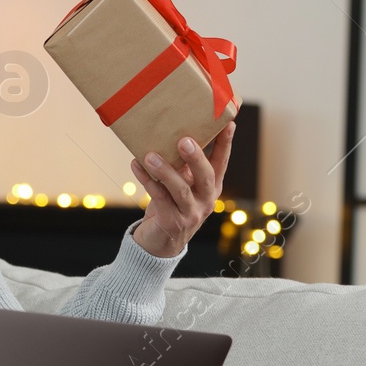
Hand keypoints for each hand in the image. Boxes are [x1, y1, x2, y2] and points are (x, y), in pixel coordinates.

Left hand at [128, 121, 235, 258]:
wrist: (160, 243)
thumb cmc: (170, 206)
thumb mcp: (181, 184)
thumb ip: (182, 166)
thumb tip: (173, 133)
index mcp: (211, 187)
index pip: (222, 162)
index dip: (225, 143)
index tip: (229, 123)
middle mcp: (206, 200)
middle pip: (206, 177)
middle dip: (196, 157)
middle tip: (184, 140)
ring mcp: (191, 213)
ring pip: (180, 190)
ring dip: (165, 171)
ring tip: (150, 156)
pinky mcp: (172, 222)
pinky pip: (159, 198)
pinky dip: (147, 180)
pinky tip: (136, 165)